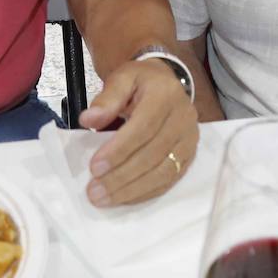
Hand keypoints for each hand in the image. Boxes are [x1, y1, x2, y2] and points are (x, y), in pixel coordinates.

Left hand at [78, 58, 198, 206]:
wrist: (166, 84)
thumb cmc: (140, 83)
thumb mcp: (122, 78)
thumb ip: (106, 98)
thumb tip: (88, 120)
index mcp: (165, 95)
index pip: (144, 127)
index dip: (119, 150)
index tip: (94, 168)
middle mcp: (183, 118)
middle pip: (153, 153)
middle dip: (122, 176)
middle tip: (94, 190)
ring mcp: (189, 139)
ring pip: (164, 172)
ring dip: (132, 189)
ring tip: (104, 199)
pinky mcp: (189, 156)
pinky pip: (169, 180)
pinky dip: (145, 192)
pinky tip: (124, 198)